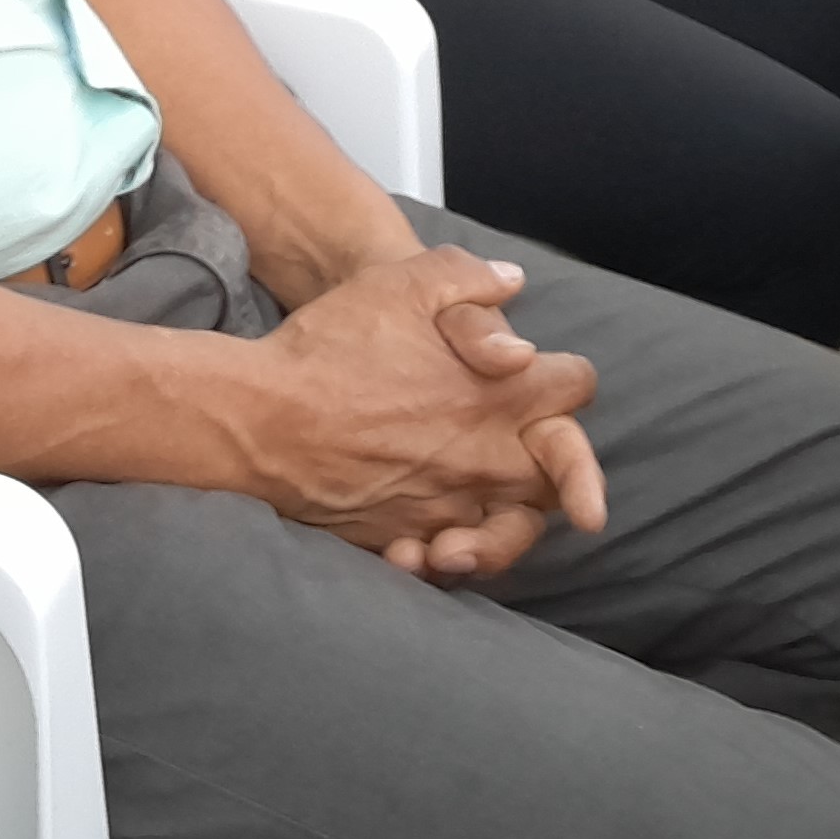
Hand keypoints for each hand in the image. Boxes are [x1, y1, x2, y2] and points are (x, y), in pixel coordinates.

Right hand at [242, 249, 607, 578]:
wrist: (264, 419)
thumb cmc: (331, 346)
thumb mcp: (400, 282)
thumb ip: (467, 277)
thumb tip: (512, 283)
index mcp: (500, 393)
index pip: (575, 387)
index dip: (562, 377)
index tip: (539, 378)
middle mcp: (490, 457)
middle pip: (561, 473)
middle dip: (554, 461)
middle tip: (525, 447)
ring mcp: (453, 505)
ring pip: (517, 531)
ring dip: (510, 520)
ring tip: (488, 505)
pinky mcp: (413, 537)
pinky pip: (455, 560)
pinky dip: (450, 553)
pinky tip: (432, 540)